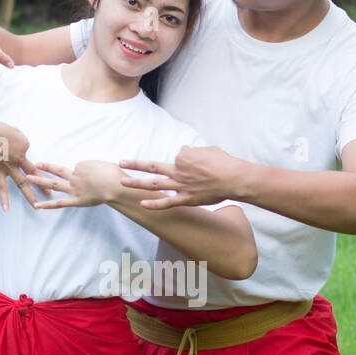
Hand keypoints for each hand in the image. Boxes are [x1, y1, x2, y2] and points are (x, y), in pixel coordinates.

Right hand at [0, 119, 39, 209]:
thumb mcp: (9, 128)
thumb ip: (16, 136)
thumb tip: (16, 142)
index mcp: (24, 144)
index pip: (27, 148)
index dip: (20, 145)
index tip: (11, 141)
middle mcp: (19, 157)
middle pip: (34, 171)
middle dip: (43, 182)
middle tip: (51, 190)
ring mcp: (9, 166)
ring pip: (22, 183)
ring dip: (30, 195)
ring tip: (37, 205)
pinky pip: (2, 187)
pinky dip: (4, 198)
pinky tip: (7, 209)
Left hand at [24, 160, 122, 208]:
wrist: (116, 186)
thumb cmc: (116, 176)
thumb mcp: (106, 167)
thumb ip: (98, 169)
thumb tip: (98, 173)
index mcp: (83, 166)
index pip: (78, 168)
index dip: (84, 172)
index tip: (92, 176)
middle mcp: (76, 176)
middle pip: (58, 170)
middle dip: (46, 167)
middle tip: (36, 164)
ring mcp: (74, 188)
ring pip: (54, 183)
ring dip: (40, 180)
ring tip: (28, 178)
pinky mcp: (76, 200)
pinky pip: (60, 203)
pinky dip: (48, 205)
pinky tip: (37, 206)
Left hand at [118, 145, 245, 208]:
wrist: (234, 178)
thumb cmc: (224, 163)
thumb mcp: (208, 150)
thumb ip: (195, 152)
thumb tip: (188, 152)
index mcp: (184, 156)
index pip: (177, 156)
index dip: (187, 160)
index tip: (198, 165)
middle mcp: (178, 169)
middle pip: (152, 166)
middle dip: (135, 164)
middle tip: (121, 163)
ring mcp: (180, 185)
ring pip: (154, 183)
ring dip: (137, 182)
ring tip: (123, 181)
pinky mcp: (186, 198)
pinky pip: (167, 202)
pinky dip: (154, 204)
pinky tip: (142, 204)